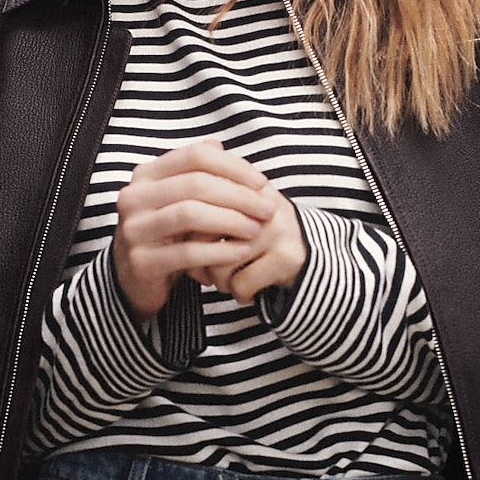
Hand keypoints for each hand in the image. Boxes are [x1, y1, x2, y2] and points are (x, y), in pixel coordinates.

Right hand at [111, 140, 303, 319]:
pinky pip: (187, 253)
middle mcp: (134, 197)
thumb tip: (218, 144)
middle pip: (194, 183)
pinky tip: (242, 252)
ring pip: (190, 214)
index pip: (195, 155)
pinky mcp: (142, 261)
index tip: (261, 182)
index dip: (232, 166)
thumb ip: (197, 172)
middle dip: (238, 195)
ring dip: (231, 221)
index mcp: (146, 174)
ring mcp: (134, 229)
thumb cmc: (166, 233)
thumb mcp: (179, 199)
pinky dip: (220, 251)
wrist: (136, 277)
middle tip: (267, 209)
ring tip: (256, 229)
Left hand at [192, 182, 306, 305]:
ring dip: (218, 280)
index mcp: (247, 186)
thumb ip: (203, 207)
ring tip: (227, 281)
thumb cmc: (261, 240)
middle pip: (203, 232)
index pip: (197, 203)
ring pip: (221, 261)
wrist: (312, 260)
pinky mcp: (288, 257)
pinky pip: (241, 283)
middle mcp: (264, 202)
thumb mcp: (235, 215)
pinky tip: (246, 291)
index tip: (185, 246)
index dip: (185, 233)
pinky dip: (239, 294)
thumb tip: (166, 217)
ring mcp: (277, 228)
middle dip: (196, 258)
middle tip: (201, 271)